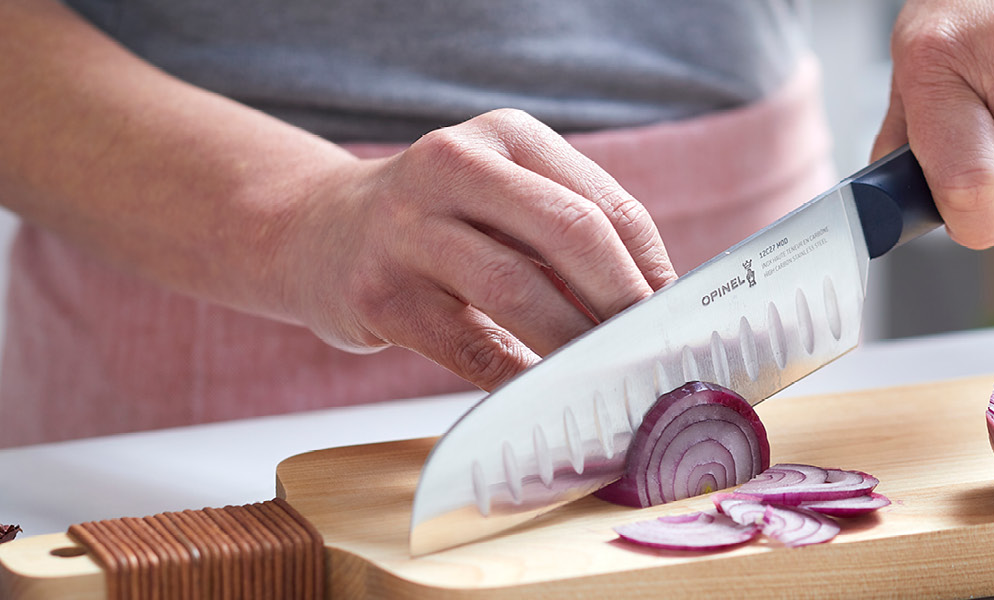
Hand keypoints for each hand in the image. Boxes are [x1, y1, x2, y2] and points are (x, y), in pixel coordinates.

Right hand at [278, 109, 676, 389]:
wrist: (316, 234)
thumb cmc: (437, 226)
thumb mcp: (501, 198)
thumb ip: (567, 236)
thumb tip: (653, 309)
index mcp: (506, 137)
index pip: (604, 204)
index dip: (651, 269)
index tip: (677, 321)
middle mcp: (454, 165)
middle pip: (570, 233)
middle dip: (624, 303)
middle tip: (651, 354)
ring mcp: (407, 227)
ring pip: (517, 291)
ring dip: (575, 345)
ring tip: (606, 380)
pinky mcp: (377, 292)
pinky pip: (467, 346)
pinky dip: (514, 377)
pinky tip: (541, 395)